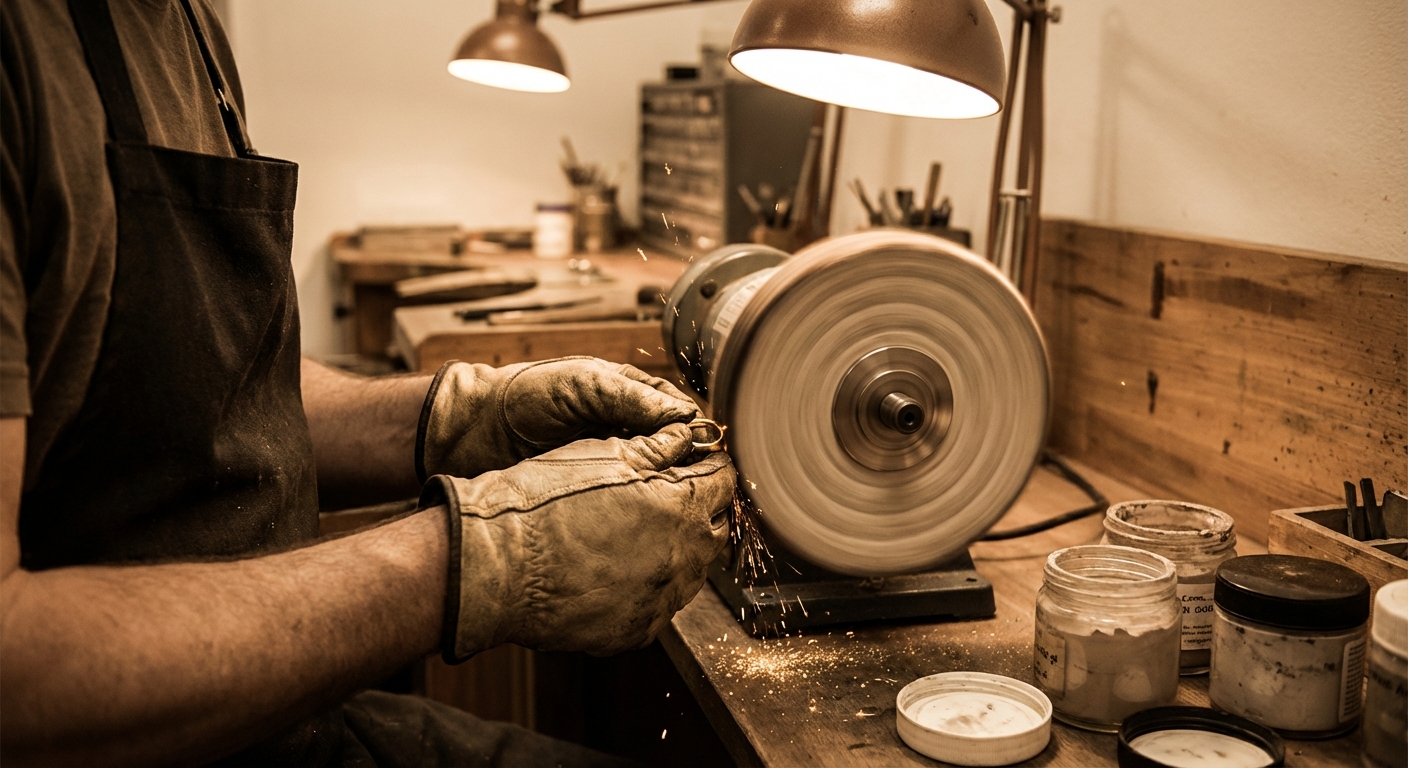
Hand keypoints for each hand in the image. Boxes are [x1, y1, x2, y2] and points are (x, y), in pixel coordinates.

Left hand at [416, 357, 698, 479]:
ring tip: (677, 505)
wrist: (470, 430)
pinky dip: (638, 506)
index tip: (711, 453)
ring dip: (664, 488)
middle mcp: (623, 427)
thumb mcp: (582, 385)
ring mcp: (607, 459)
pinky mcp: (590, 489)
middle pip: (672, 448)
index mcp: (627, 394)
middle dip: (687, 465)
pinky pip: (624, 498)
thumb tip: (685, 416)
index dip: (696, 431)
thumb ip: (630, 397)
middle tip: (703, 486)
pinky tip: (646, 518)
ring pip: (652, 476)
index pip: (678, 413)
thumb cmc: (524, 395)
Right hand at [422, 423, 734, 658]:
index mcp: (679, 506)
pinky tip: (622, 570)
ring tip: (644, 534)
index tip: (701, 464)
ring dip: (680, 550)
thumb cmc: (541, 503)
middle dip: (704, 509)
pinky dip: (651, 586)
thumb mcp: (602, 455)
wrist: (494, 565)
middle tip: (676, 496)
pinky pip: (660, 606)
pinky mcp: (636, 630)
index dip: (712, 467)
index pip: (723, 482)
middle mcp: (681, 558)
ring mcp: (660, 600)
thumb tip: (688, 437)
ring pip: (692, 572)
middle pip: (716, 529)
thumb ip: (658, 448)